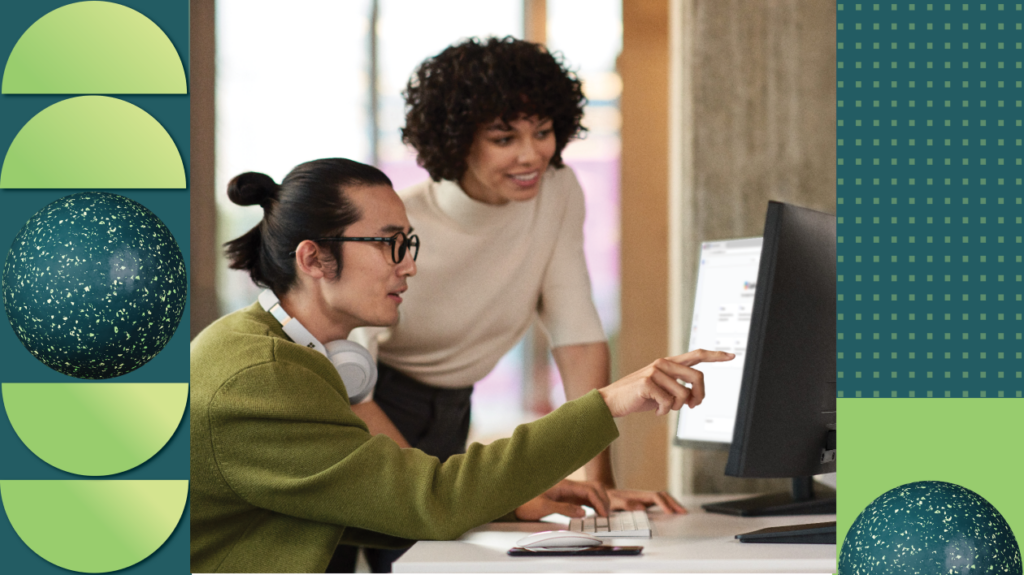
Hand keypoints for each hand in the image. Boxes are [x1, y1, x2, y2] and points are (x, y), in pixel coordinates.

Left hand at [514, 479, 610, 520]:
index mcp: (564, 485)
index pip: (588, 491)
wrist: (513, 500)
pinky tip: (594, 513)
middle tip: (607, 514)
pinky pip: (583, 498)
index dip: (599, 502)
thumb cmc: (525, 502)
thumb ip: (564, 509)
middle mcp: (567, 486)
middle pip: (593, 488)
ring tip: (604, 514)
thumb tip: (583, 512)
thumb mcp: (543, 507)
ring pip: (589, 492)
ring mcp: (567, 491)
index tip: (604, 514)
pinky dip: (592, 504)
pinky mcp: (565, 497)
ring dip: (599, 500)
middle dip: (603, 499)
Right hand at [597, 349, 734, 417]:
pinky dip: (664, 412)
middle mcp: (663, 363)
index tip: (732, 355)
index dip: (715, 356)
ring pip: (683, 394)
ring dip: (677, 408)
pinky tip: (654, 410)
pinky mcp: (647, 383)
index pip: (696, 355)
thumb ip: (679, 390)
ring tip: (663, 408)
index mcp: (668, 363)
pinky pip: (668, 403)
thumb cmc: (638, 397)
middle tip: (693, 407)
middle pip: (697, 378)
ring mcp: (654, 372)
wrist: (612, 402)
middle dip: (700, 395)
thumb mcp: (662, 392)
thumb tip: (695, 399)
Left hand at [608, 488, 686, 514]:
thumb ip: (627, 504)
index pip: (655, 497)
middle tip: (684, 512)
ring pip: (664, 498)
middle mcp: (644, 496)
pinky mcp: (646, 502)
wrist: (606, 493)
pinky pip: (660, 503)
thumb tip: (642, 508)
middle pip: (663, 496)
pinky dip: (668, 506)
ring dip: (673, 504)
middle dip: (674, 503)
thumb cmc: (610, 498)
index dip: (664, 504)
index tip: (670, 513)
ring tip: (683, 513)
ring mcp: (646, 498)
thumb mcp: (615, 501)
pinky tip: (673, 513)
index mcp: (639, 495)